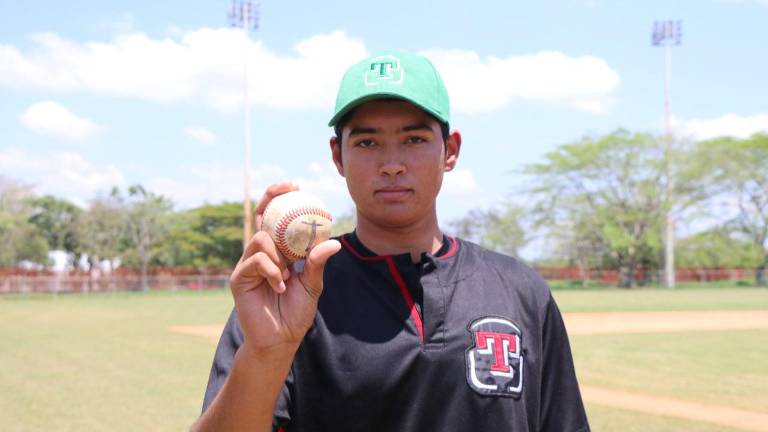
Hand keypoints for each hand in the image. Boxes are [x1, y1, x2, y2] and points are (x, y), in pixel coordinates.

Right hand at [229, 182, 340, 350]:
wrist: (280, 338)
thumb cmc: (296, 312)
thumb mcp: (312, 285)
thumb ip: (317, 263)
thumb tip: (334, 243)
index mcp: (279, 251)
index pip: (277, 218)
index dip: (280, 197)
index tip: (295, 185)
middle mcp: (261, 253)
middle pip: (261, 216)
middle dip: (272, 197)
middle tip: (288, 190)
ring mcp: (248, 264)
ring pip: (260, 239)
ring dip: (278, 255)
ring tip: (288, 276)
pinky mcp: (239, 277)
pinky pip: (256, 260)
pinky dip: (272, 271)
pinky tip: (280, 286)